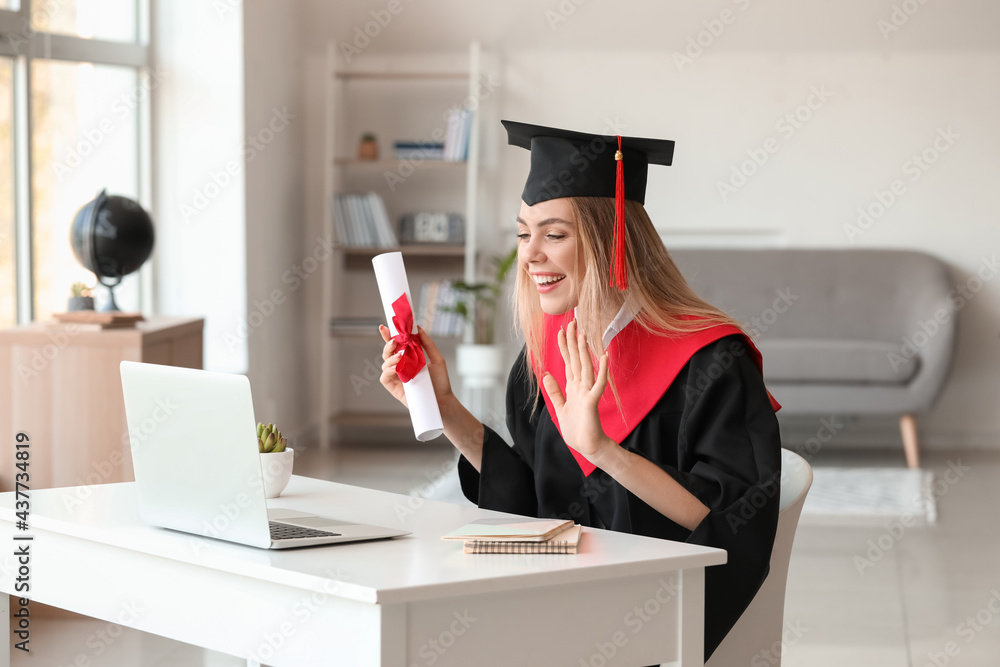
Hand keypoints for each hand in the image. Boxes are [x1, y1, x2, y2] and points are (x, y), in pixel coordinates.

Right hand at [379, 324, 453, 408]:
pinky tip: (396, 368)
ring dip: (390, 358)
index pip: (397, 345)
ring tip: (400, 357)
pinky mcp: (394, 388)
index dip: (389, 336)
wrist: (442, 400)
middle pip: (388, 353)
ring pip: (384, 363)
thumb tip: (418, 328)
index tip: (386, 326)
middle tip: (394, 341)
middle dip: (388, 345)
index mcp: (409, 358)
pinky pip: (384, 377)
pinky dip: (388, 371)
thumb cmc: (440, 382)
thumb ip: (427, 344)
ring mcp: (396, 377)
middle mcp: (401, 366)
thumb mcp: (437, 359)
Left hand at [541, 319, 616, 464]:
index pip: (567, 362)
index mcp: (572, 387)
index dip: (564, 346)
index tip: (560, 330)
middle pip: (576, 360)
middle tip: (571, 322)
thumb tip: (546, 374)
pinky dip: (601, 371)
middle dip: (572, 342)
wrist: (588, 446)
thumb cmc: (576, 429)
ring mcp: (587, 393)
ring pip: (586, 367)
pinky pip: (598, 384)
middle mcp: (581, 387)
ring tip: (583, 334)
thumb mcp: (560, 408)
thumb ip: (555, 391)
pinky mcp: (592, 402)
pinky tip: (603, 357)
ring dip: (584, 351)